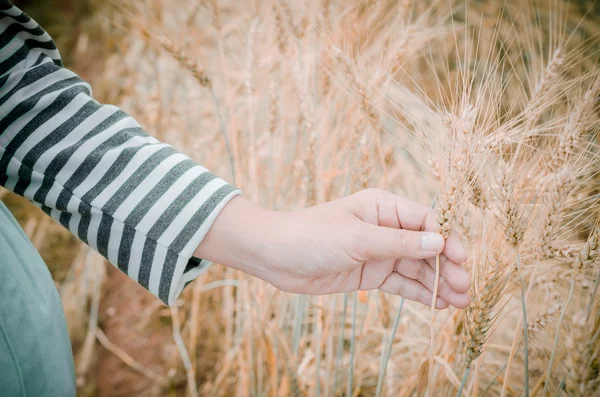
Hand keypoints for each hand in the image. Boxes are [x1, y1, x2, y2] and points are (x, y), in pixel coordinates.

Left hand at [194, 188, 469, 308]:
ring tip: (460, 301)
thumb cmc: (312, 236)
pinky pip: (401, 283)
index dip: (445, 239)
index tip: (458, 258)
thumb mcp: (357, 238)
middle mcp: (384, 227)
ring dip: (437, 283)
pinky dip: (419, 293)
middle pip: (425, 246)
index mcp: (383, 207)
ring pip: (416, 267)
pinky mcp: (370, 274)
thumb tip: (439, 243)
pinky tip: (439, 304)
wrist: (275, 256)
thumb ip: (398, 243)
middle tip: (464, 287)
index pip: (424, 220)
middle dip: (446, 265)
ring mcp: (378, 252)